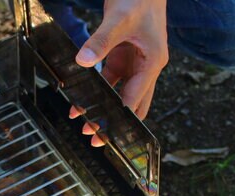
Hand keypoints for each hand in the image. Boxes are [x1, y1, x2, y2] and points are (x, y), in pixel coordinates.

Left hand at [74, 0, 168, 122]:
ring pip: (120, 94)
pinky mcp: (123, 55)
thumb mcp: (118, 18)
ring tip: (85, 123)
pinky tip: (82, 99)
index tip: (107, 133)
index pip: (135, 98)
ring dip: (104, 108)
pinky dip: (97, 90)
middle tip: (97, 139)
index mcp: (152, 62)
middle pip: (132, 103)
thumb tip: (83, 60)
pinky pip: (110, 79)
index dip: (120, 117)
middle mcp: (146, 66)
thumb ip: (101, 41)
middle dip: (115, 122)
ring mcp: (135, 62)